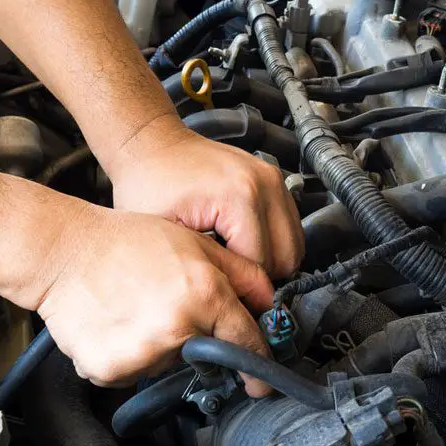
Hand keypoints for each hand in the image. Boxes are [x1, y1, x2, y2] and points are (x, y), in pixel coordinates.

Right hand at [31, 201, 273, 394]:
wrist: (63, 251)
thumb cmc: (128, 241)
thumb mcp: (197, 244)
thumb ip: (242, 275)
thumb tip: (270, 302)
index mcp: (204, 295)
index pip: (245, 342)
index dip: (257, 363)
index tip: (262, 382)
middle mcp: (177, 329)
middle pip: (204, 353)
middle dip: (195, 335)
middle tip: (166, 304)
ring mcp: (142, 353)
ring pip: (167, 363)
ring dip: (160, 344)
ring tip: (137, 308)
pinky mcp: (110, 369)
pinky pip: (134, 372)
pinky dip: (130, 354)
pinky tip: (118, 323)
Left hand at [110, 126, 303, 278]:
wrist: (153, 144)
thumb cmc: (150, 184)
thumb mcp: (169, 236)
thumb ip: (206, 268)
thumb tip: (230, 301)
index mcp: (240, 198)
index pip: (261, 267)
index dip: (241, 288)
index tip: (223, 295)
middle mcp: (265, 185)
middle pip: (287, 258)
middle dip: (262, 277)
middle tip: (232, 281)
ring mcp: (274, 180)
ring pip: (295, 244)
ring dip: (272, 260)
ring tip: (238, 262)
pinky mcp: (275, 179)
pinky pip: (290, 225)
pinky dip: (274, 241)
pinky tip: (245, 244)